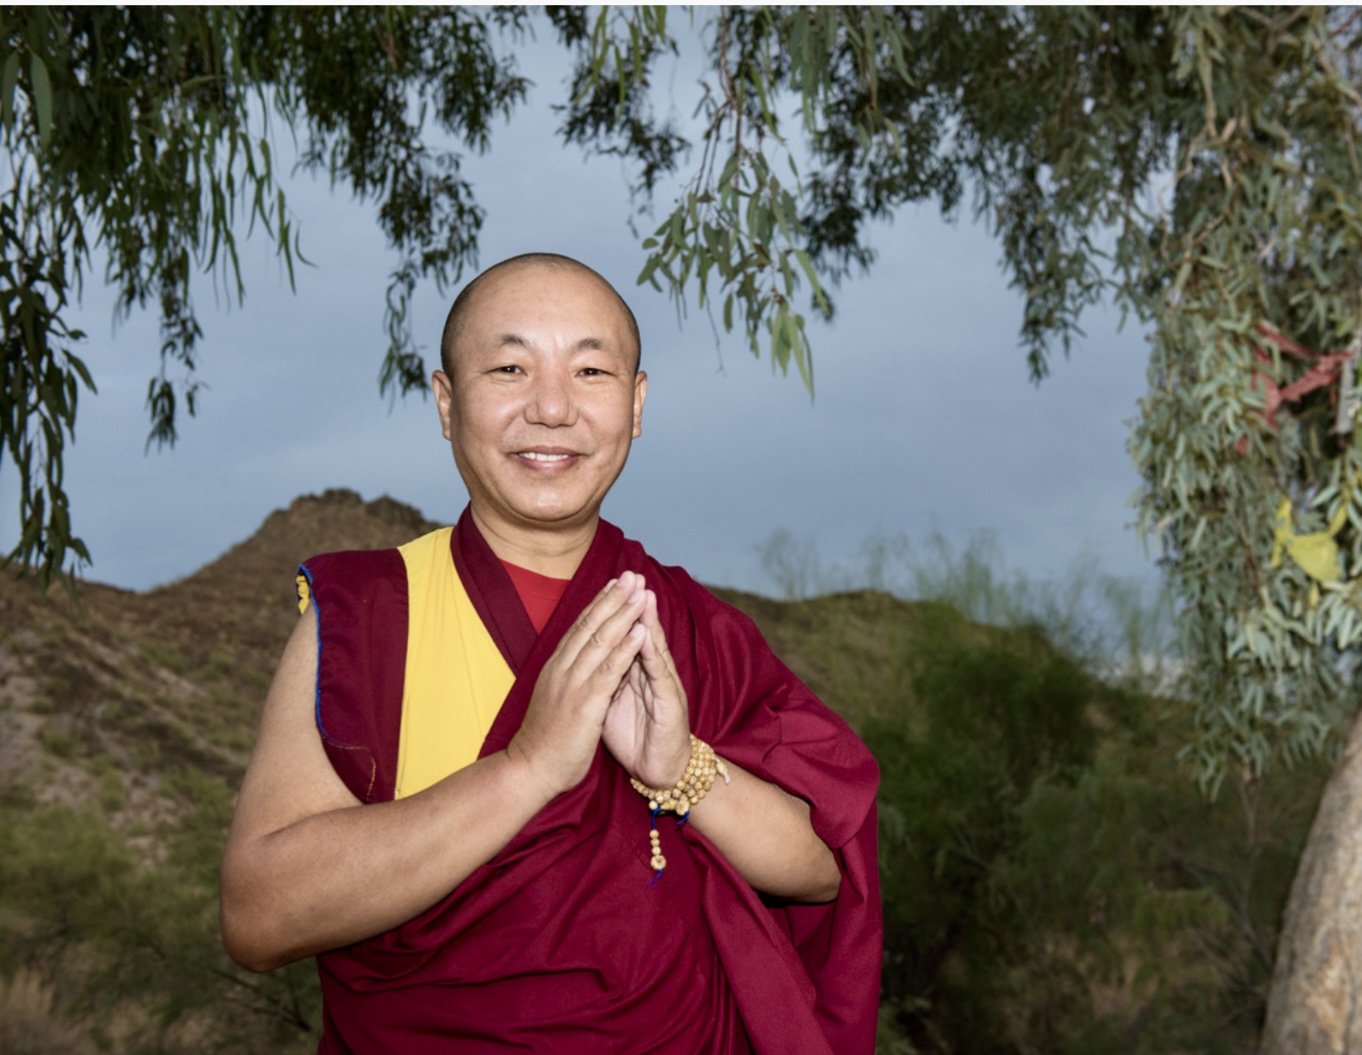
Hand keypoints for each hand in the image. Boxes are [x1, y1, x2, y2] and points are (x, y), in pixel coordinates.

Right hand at [507, 572, 647, 797]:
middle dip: (614, 598)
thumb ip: (566, 678)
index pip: (579, 627)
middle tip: (633, 574)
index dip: (599, 603)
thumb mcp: (554, 700)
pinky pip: (609, 670)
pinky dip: (626, 648)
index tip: (616, 582)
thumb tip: (576, 661)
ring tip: (641, 592)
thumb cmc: (545, 740)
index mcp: (556, 668)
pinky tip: (640, 631)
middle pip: (591, 625)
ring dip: (624, 614)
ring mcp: (573, 685)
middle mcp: (562, 669)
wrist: (530, 771)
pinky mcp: (585, 704)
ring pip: (601, 641)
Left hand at [602, 588, 691, 788]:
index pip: (625, 636)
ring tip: (642, 594)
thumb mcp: (611, 703)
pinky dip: (653, 655)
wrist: (658, 774)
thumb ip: (604, 677)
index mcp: (634, 673)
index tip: (608, 582)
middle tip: (629, 575)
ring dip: (649, 620)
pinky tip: (646, 636)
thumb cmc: (634, 738)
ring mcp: (664, 688)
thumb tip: (586, 657)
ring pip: (654, 648)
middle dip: (634, 604)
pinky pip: (660, 677)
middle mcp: (652, 675)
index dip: (617, 611)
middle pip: (642, 633)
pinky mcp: (671, 706)